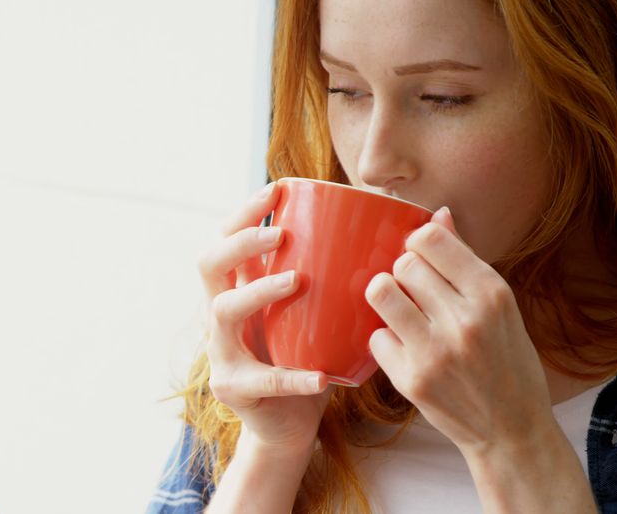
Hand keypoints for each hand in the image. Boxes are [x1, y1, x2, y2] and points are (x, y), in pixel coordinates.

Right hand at [197, 182, 332, 451]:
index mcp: (237, 288)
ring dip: (259, 291)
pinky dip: (293, 376)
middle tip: (282, 236)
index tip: (276, 190)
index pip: (225, 238)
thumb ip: (340, 275)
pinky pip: (262, 379)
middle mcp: (219, 313)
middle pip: (209, 264)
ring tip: (296, 281)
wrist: (285, 425)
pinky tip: (320, 376)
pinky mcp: (234, 388)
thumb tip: (408, 219)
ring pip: (224, 311)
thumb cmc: (307, 357)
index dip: (245, 213)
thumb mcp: (315, 312)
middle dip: (242, 242)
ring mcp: (221, 351)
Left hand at [365, 206, 553, 454]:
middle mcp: (465, 319)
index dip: (417, 243)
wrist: (511, 429)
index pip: (430, 239)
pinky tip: (405, 349)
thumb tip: (438, 214)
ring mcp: (436, 351)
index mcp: (492, 294)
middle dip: (402, 273)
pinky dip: (385, 341)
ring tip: (400, 311)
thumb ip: (464, 260)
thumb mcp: (500, 307)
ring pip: (381, 292)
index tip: (421, 258)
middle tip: (414, 293)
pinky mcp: (411, 379)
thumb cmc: (506, 359)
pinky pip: (375, 337)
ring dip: (385, 298)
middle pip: (402, 264)